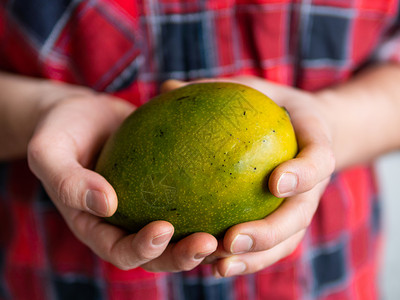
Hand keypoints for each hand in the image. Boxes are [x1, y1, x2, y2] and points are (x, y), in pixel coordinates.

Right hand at [27, 87, 217, 271]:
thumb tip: (106, 205)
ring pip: (180, 233)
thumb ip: (67, 181)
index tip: (164, 229)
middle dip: (183, 254)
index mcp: (96, 225)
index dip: (142, 249)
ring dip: (205, 238)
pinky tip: (234, 191)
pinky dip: (210, 203)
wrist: (82, 113)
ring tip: (231, 231)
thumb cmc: (61, 130)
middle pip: (158, 252)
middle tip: (212, 242)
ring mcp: (147, 207)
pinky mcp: (166, 188)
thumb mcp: (48, 152)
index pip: (120, 250)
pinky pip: (190, 199)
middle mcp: (125, 223)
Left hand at [162, 77, 334, 276]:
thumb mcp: (251, 88)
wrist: (301, 130)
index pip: (320, 160)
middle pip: (300, 215)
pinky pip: (269, 247)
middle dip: (269, 232)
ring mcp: (299, 207)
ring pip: (286, 241)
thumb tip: (166, 87)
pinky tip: (214, 265)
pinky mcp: (284, 222)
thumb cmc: (272, 107)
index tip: (275, 181)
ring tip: (221, 264)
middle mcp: (311, 184)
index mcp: (315, 144)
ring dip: (256, 257)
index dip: (303, 174)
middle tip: (234, 238)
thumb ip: (217, 89)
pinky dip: (247, 259)